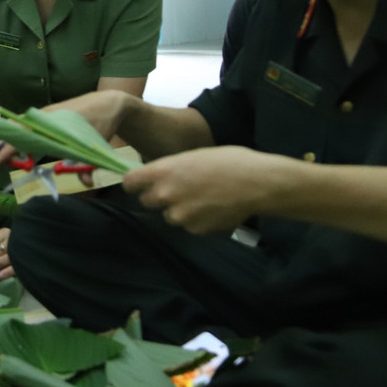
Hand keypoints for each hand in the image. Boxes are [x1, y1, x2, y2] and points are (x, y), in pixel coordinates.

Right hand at [0, 91, 130, 168]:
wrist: (109, 103)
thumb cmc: (102, 122)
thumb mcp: (97, 145)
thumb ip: (89, 165)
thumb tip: (86, 183)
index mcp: (53, 120)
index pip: (24, 132)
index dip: (11, 147)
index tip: (0, 160)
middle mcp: (45, 115)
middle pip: (17, 126)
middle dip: (6, 143)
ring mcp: (46, 114)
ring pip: (22, 124)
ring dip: (12, 139)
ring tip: (6, 157)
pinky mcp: (50, 116)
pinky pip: (30, 124)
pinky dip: (22, 135)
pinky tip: (21, 148)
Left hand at [123, 145, 290, 234]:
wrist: (257, 184)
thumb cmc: (227, 162)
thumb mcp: (192, 156)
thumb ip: (169, 169)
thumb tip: (156, 177)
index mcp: (163, 171)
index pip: (129, 183)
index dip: (135, 183)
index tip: (140, 183)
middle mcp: (166, 195)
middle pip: (146, 201)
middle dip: (158, 196)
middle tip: (178, 189)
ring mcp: (181, 215)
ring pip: (169, 215)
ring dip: (179, 209)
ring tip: (202, 197)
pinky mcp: (195, 230)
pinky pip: (188, 225)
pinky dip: (196, 219)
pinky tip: (212, 208)